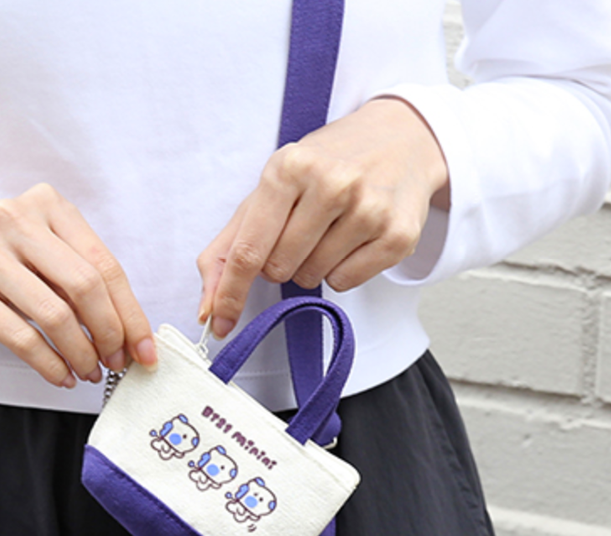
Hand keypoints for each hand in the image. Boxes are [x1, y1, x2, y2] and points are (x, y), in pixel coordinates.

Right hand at [0, 183, 155, 388]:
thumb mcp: (35, 249)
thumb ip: (75, 275)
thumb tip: (125, 331)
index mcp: (46, 205)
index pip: (104, 264)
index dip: (130, 313)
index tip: (143, 349)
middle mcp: (17, 221)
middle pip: (85, 286)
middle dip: (109, 334)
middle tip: (115, 363)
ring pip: (55, 315)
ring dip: (80, 354)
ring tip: (88, 372)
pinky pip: (21, 337)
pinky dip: (49, 364)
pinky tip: (60, 376)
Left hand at [197, 97, 449, 337]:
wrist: (401, 139)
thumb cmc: (325, 167)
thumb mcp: (269, 190)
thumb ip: (228, 248)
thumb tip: (208, 308)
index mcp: (289, 167)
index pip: (248, 251)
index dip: (229, 293)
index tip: (218, 322)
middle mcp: (332, 183)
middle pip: (278, 269)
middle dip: (281, 261)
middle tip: (300, 229)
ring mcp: (369, 208)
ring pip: (312, 279)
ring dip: (312, 265)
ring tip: (330, 228)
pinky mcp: (397, 235)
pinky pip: (345, 283)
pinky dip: (342, 270)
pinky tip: (354, 237)